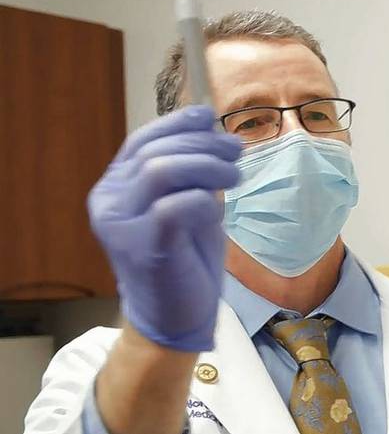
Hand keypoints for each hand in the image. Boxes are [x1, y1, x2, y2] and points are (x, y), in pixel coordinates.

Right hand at [88, 105, 240, 350]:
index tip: (210, 117)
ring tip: (235, 174)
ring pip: (160, 171)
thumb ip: (189, 171)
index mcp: (114, 189)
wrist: (176, 317)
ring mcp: (121, 226)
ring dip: (206, 165)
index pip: (140, 141)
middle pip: (154, 152)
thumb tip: (208, 124)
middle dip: (202, 143)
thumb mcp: (186, 203)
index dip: (176, 123)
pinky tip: (219, 210)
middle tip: (235, 151)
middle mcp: (108, 203)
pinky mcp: (144, 247)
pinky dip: (204, 200)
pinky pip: (175, 206)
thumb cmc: (184, 258)